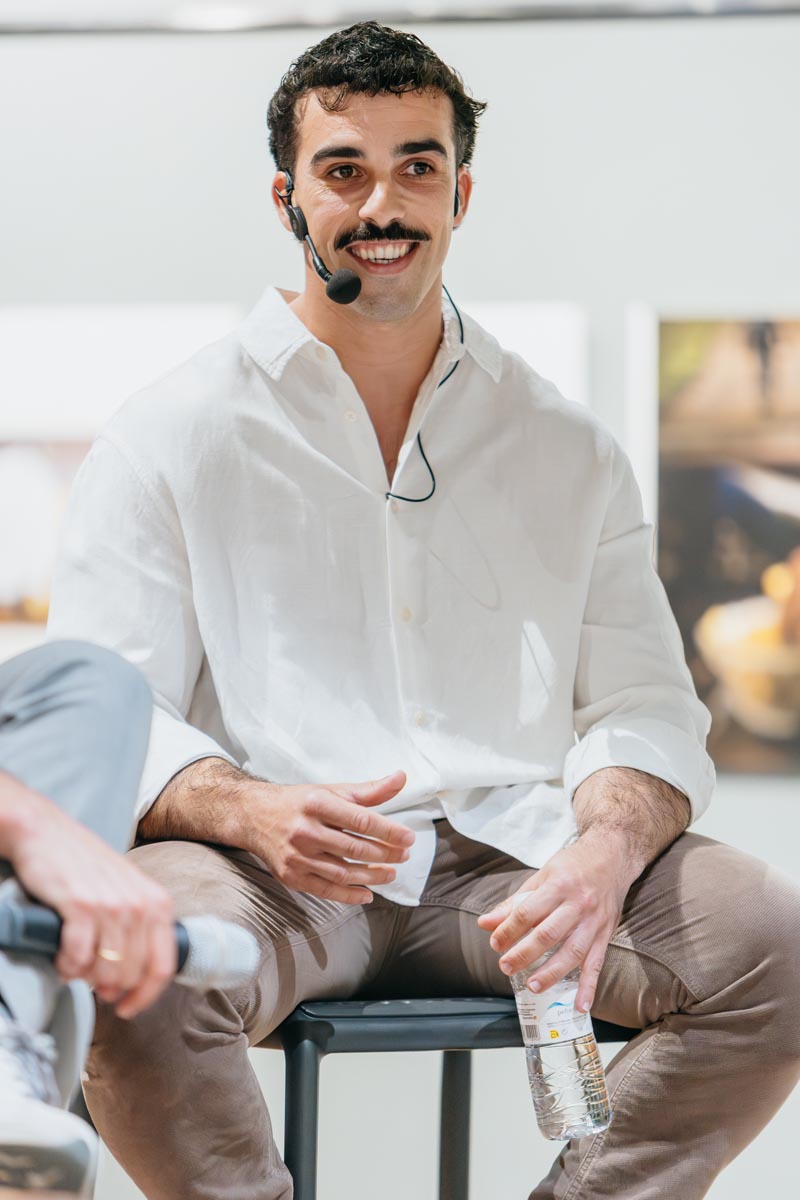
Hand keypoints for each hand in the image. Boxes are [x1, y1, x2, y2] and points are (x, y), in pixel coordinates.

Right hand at [5, 780, 175, 1019]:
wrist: (46, 833)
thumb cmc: (84, 865)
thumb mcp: (126, 890)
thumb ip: (136, 928)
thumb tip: (128, 980)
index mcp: (157, 902)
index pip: (164, 965)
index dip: (146, 996)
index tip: (128, 1009)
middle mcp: (140, 904)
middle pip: (133, 974)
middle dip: (111, 988)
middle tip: (93, 985)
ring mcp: (112, 904)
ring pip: (106, 970)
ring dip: (86, 977)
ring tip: (75, 966)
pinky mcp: (81, 906)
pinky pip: (78, 958)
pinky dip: (67, 966)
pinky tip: (62, 957)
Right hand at [244, 769, 414, 903]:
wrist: (255, 817)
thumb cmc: (300, 803)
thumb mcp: (332, 791)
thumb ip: (369, 790)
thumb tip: (401, 778)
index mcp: (317, 803)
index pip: (361, 820)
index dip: (389, 831)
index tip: (409, 838)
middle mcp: (305, 830)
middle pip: (355, 847)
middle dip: (385, 854)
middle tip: (404, 855)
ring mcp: (296, 856)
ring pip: (343, 871)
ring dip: (372, 876)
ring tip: (391, 873)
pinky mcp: (291, 876)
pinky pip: (326, 890)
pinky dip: (350, 895)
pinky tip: (368, 893)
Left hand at [477, 831, 633, 1012]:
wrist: (612, 856)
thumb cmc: (573, 865)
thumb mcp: (542, 876)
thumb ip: (515, 902)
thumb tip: (485, 923)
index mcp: (559, 885)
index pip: (528, 912)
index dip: (508, 930)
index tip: (495, 944)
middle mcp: (578, 904)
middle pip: (548, 934)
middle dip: (524, 954)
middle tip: (506, 968)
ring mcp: (594, 921)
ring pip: (573, 952)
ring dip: (552, 973)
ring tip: (533, 987)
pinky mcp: (606, 934)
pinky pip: (597, 963)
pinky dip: (589, 986)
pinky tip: (580, 1006)